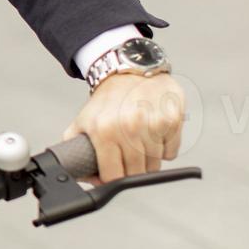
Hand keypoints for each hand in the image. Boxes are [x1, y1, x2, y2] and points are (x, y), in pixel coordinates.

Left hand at [63, 72, 185, 182]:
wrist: (129, 69)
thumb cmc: (107, 99)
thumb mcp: (83, 120)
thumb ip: (77, 148)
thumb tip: (86, 176)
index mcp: (104, 131)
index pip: (113, 176)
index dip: (113, 178)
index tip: (114, 173)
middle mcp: (129, 128)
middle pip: (137, 173)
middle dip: (131, 170)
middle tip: (127, 156)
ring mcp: (152, 124)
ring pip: (155, 165)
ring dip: (148, 160)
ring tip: (139, 141)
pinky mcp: (172, 119)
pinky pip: (171, 152)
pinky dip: (164, 148)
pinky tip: (154, 134)